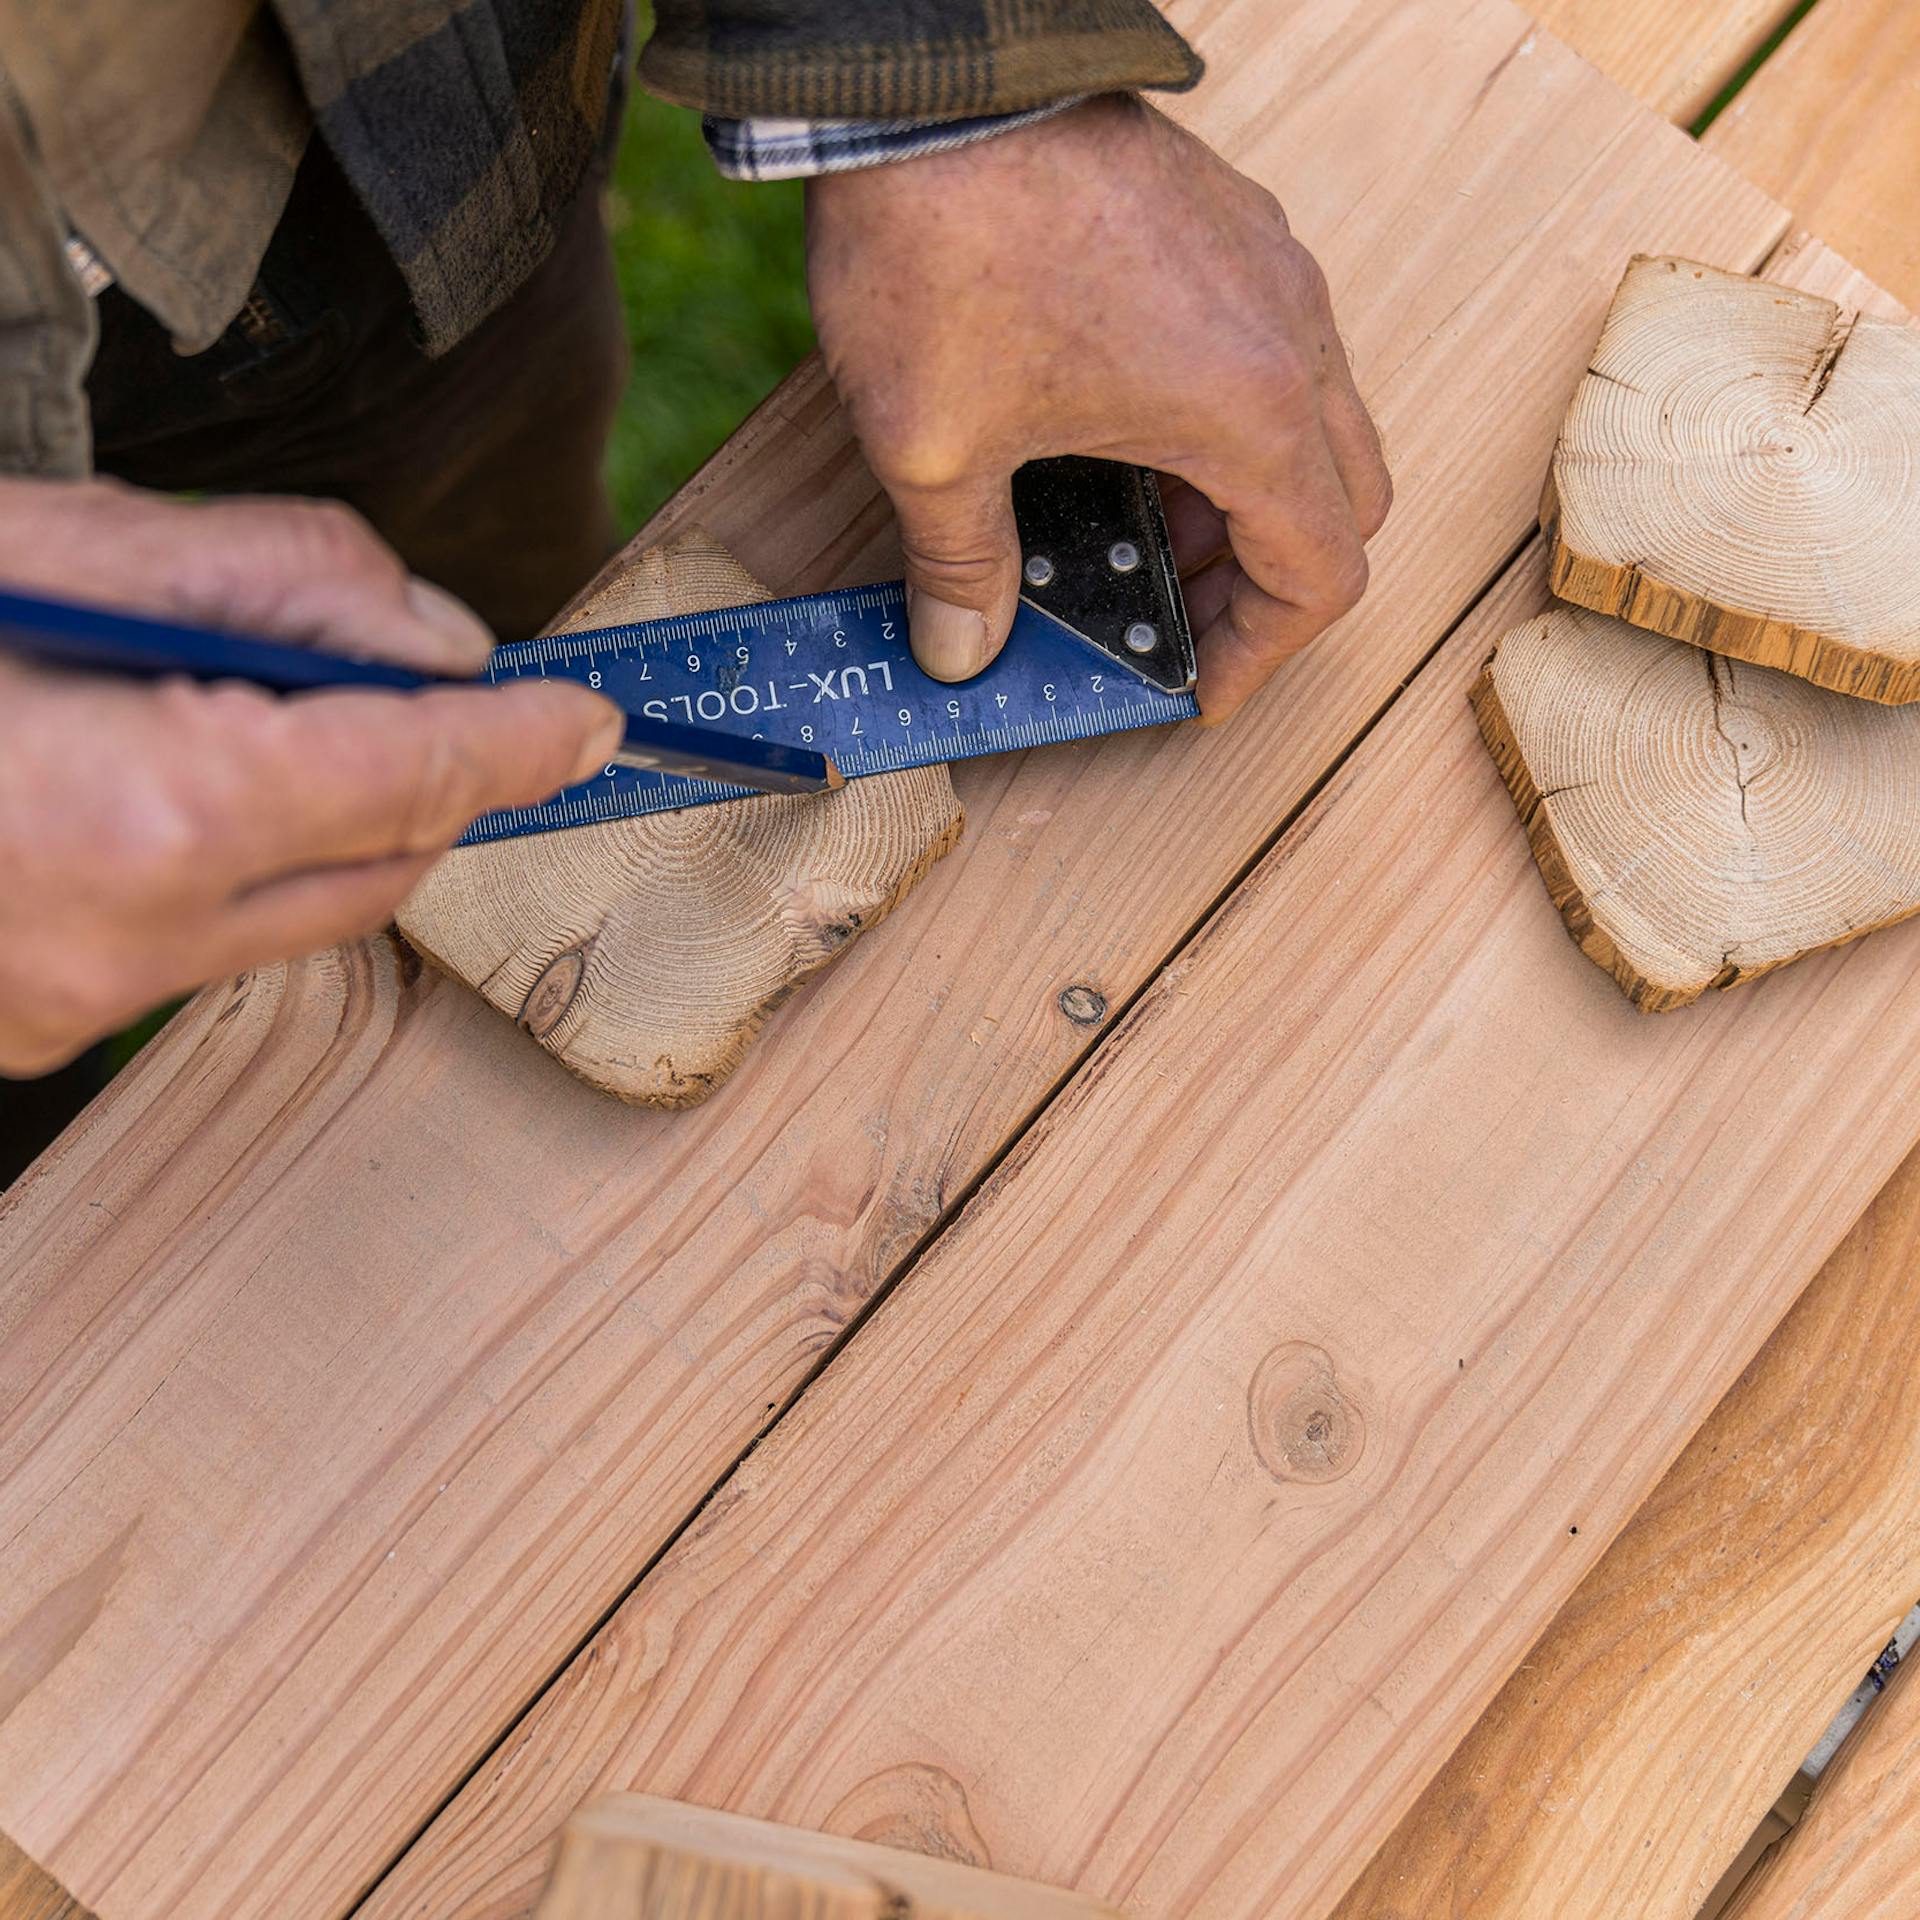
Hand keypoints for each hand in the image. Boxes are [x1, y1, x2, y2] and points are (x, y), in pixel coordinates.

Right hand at [0, 480, 621, 1075]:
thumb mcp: (63, 548)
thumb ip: (284, 580)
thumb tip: (438, 643)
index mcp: (153, 812)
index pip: (420, 778)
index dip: (525, 742)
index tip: (589, 721)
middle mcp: (127, 942)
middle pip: (380, 871)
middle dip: (428, 786)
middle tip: (423, 703)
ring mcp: (70, 1006)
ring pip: (289, 921)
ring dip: (316, 832)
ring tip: (244, 724)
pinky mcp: (26, 1031)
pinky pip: (185, 950)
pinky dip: (209, 874)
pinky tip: (146, 794)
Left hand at [806, 94, 1390, 721]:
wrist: (928, 78)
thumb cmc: (944, 244)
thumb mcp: (936, 448)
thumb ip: (962, 570)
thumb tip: (963, 650)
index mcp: (1250, 409)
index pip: (1322, 574)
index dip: (1261, 654)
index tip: (1197, 687)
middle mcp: (1290, 336)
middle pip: (1341, 503)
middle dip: (1261, 583)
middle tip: (1171, 619)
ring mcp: (1269, 270)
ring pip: (1313, 426)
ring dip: (1242, 500)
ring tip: (1132, 532)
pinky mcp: (1230, 226)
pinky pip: (1271, 353)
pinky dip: (1223, 421)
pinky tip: (1120, 431)